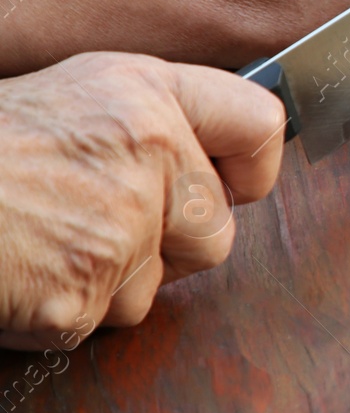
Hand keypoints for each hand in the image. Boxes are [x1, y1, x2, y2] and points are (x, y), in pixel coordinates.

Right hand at [0, 53, 284, 350]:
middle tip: (104, 224)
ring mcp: (119, 225)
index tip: (232, 184)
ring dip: (115, 280)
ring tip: (50, 239)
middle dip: (172, 245)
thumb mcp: (75, 94)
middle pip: (219, 231)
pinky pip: (104, 320)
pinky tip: (27, 270)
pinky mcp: (83, 292)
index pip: (260, 125)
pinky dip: (66, 310)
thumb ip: (151, 119)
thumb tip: (218, 162)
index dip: (251, 167)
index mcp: (146, 92)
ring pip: (160, 285)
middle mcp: (147, 150)